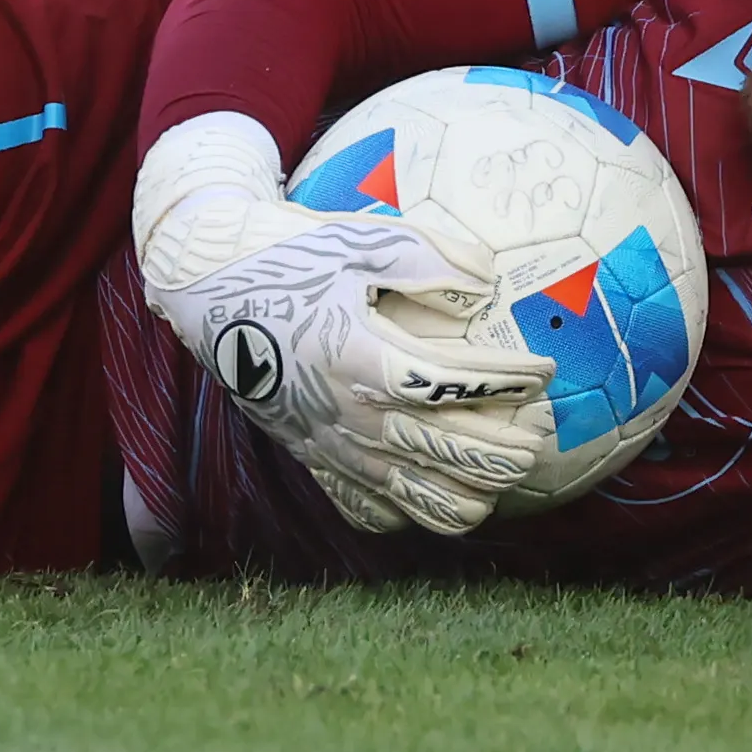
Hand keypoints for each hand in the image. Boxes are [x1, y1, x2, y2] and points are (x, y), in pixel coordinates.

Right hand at [135, 115, 556, 537]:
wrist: (206, 289)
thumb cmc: (288, 255)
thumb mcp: (359, 239)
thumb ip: (431, 258)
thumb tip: (489, 282)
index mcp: (361, 359)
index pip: (456, 385)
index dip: (511, 382)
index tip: (544, 369)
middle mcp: (348, 416)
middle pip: (450, 455)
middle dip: (510, 450)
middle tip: (540, 430)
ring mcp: (330, 447)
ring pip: (419, 501)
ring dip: (473, 495)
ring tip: (502, 472)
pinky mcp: (312, 460)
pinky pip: (370, 513)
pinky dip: (411, 511)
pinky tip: (433, 487)